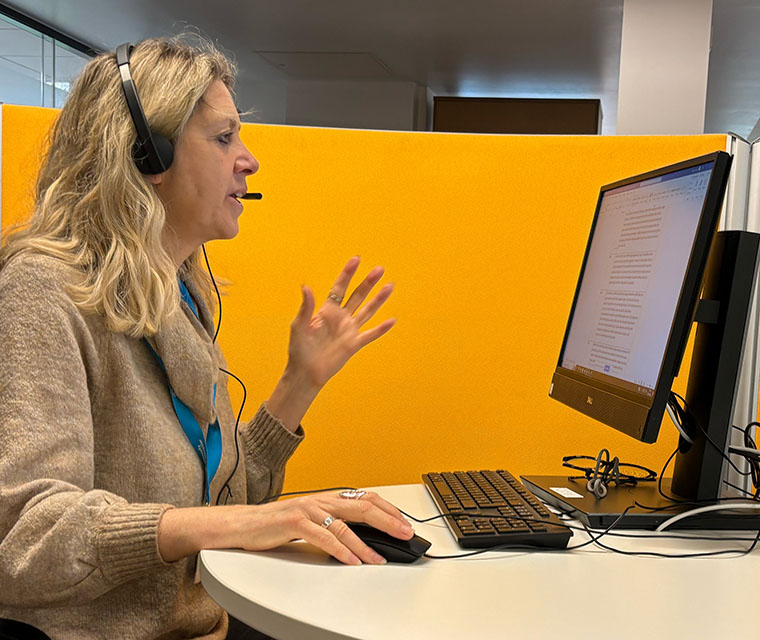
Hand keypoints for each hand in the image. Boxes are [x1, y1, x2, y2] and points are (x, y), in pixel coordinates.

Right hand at [237, 491, 412, 564]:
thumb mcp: (312, 519)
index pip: (366, 498)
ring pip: (346, 526)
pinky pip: (324, 538)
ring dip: (366, 545)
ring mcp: (309, 510)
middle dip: (388, 522)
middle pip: (363, 508)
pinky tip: (352, 561)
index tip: (405, 523)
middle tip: (405, 534)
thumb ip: (334, 522)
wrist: (245, 524)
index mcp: (328, 498)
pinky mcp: (295, 524)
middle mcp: (321, 500)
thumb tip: (361, 536)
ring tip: (380, 558)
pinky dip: (341, 551)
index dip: (388, 510)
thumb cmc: (278, 523)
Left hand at [288, 256, 394, 389]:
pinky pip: (370, 335)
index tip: (356, 260)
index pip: (340, 288)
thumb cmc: (299, 349)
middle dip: (368, 282)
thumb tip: (305, 286)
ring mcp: (349, 330)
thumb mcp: (299, 326)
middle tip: (379, 269)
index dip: (348, 274)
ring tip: (389, 286)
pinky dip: (381, 329)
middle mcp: (341, 318)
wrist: (305, 372)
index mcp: (327, 311)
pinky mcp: (354, 344)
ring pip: (367, 311)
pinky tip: (392, 320)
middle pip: (358, 295)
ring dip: (379, 299)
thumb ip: (306, 307)